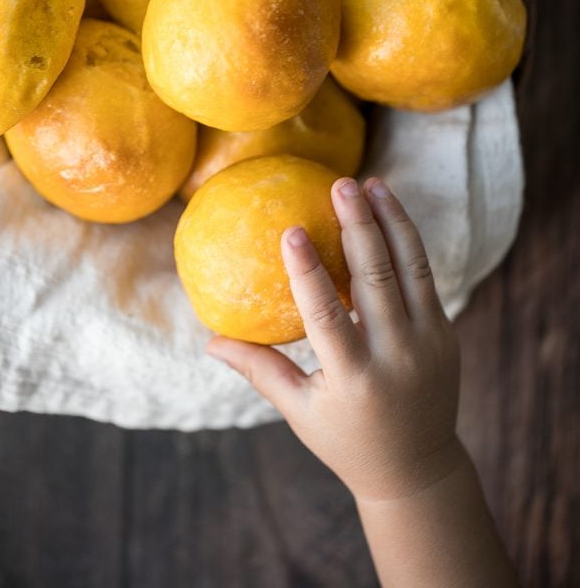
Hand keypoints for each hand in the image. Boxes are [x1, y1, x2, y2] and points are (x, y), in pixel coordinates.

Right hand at [206, 177, 461, 501]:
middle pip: (377, 280)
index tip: (291, 230)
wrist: (419, 470)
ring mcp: (429, 342)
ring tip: (372, 183)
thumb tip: (208, 340)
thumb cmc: (346, 440)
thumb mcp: (300, 412)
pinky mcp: (445, 332)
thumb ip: (260, 370)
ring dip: (392, 221)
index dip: (308, 273)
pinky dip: (408, 240)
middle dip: (359, 226)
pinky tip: (390, 211)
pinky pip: (425, 276)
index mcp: (355, 379)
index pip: (327, 317)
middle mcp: (397, 356)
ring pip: (412, 268)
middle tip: (341, 185)